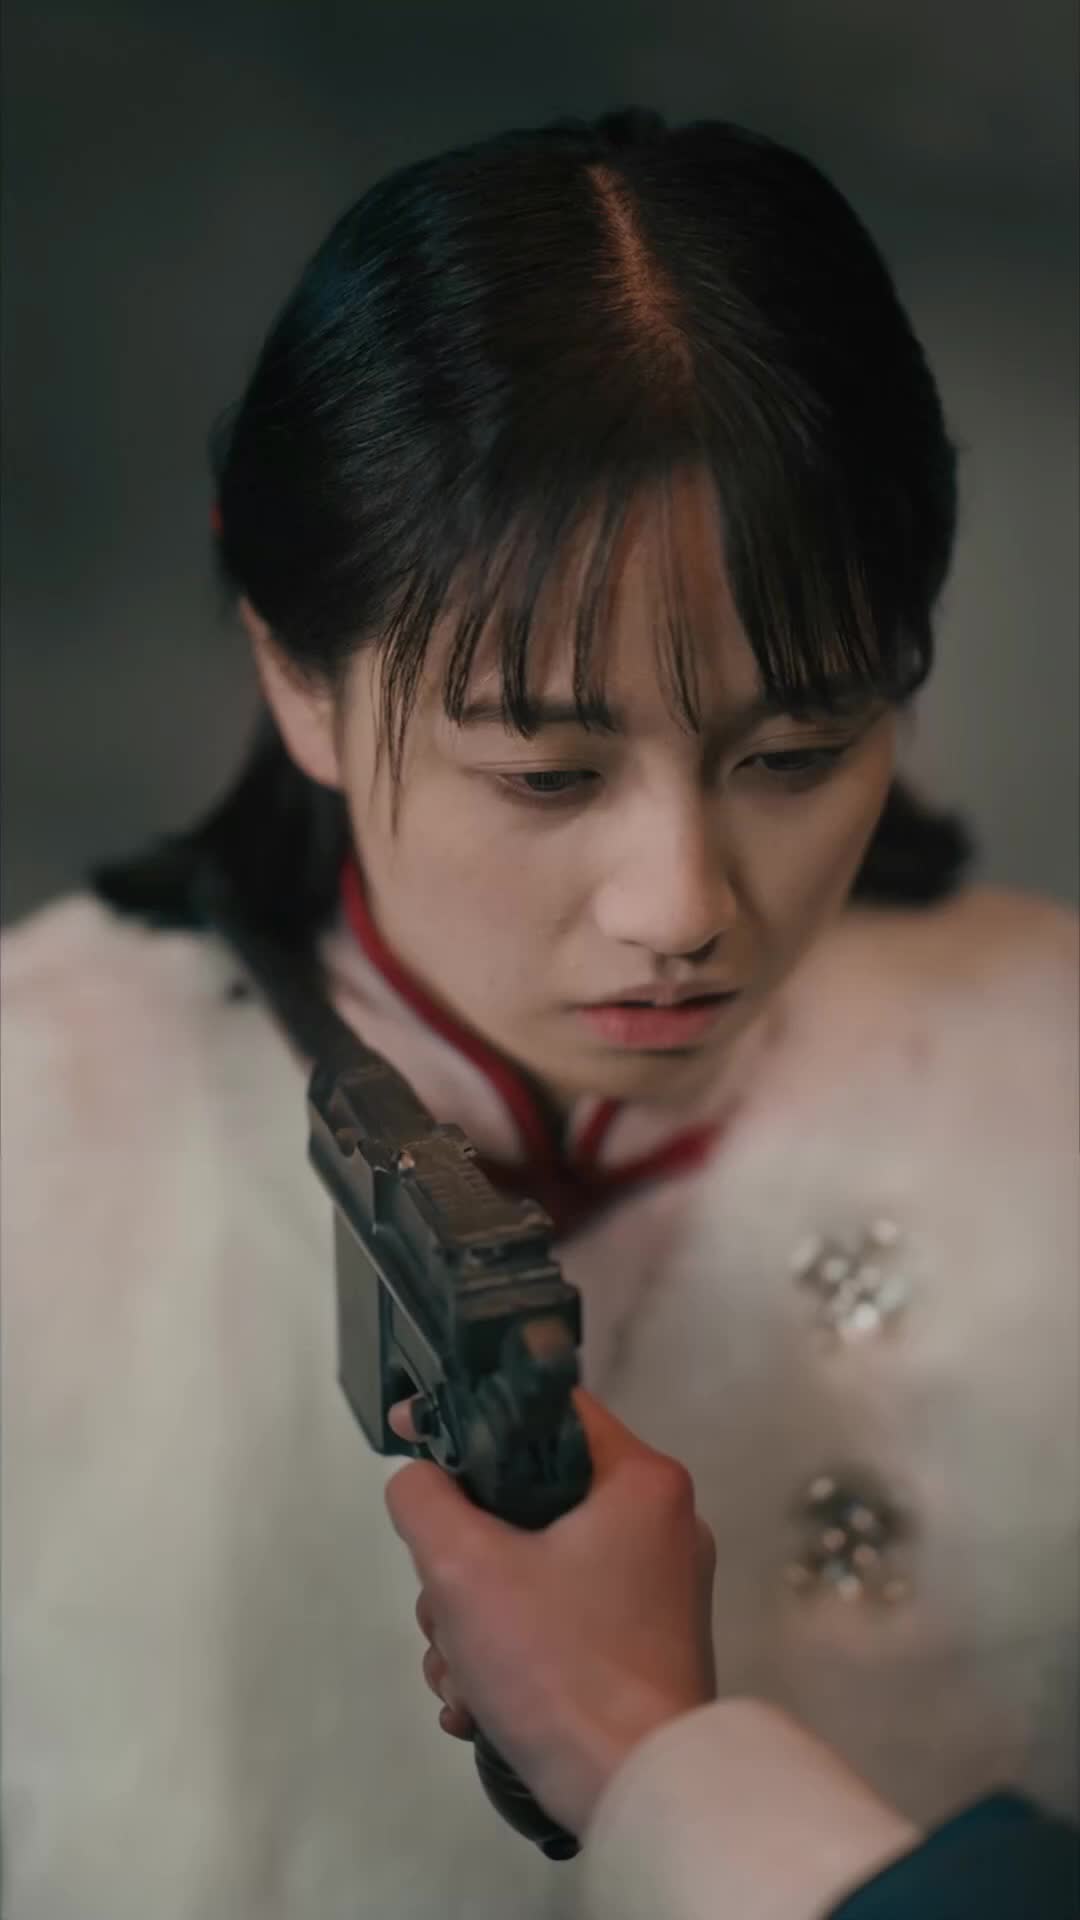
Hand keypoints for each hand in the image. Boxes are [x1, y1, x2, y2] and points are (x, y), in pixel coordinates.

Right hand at [384, 1389, 716, 1836]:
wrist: (636, 1793)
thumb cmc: (563, 1668)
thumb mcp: (465, 1569)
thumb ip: (424, 1500)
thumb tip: (419, 1480)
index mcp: (639, 1481)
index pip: (544, 1406)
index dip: (469, 1414)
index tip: (413, 1435)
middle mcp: (660, 1524)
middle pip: (525, 1500)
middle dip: (462, 1567)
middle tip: (447, 1612)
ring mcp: (655, 1591)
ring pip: (532, 1568)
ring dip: (474, 1622)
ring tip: (463, 1678)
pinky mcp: (643, 1647)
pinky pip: (559, 1619)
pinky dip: (511, 1654)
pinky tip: (479, 1705)